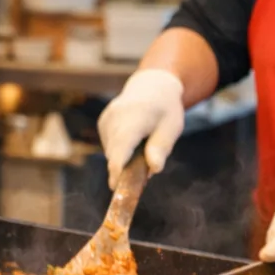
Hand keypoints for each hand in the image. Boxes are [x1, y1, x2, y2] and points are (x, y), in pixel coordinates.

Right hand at [97, 68, 184, 187]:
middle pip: (114, 154)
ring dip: (126, 161)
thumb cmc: (165, 109)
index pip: (122, 145)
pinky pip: (111, 148)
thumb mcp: (172, 127)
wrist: (152, 87)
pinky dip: (122, 152)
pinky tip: (135, 141)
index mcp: (135, 116)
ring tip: (144, 148)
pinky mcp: (102, 124)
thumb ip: (161, 148)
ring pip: (112, 153)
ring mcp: (106, 120)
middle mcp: (115, 117)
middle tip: (144, 175)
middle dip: (126, 171)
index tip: (117, 187)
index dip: (118, 168)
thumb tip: (154, 168)